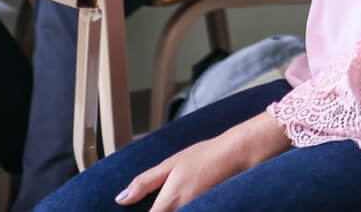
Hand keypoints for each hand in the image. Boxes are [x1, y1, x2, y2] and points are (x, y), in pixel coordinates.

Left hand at [116, 112, 290, 209]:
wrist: (238, 154)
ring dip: (171, 211)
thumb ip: (144, 183)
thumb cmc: (205, 156)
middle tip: (160, 200)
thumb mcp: (170, 164)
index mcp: (168, 204)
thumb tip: (121, 199)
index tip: (136, 210)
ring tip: (174, 199)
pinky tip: (183, 203)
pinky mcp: (207, 211)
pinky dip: (183, 210)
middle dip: (158, 211)